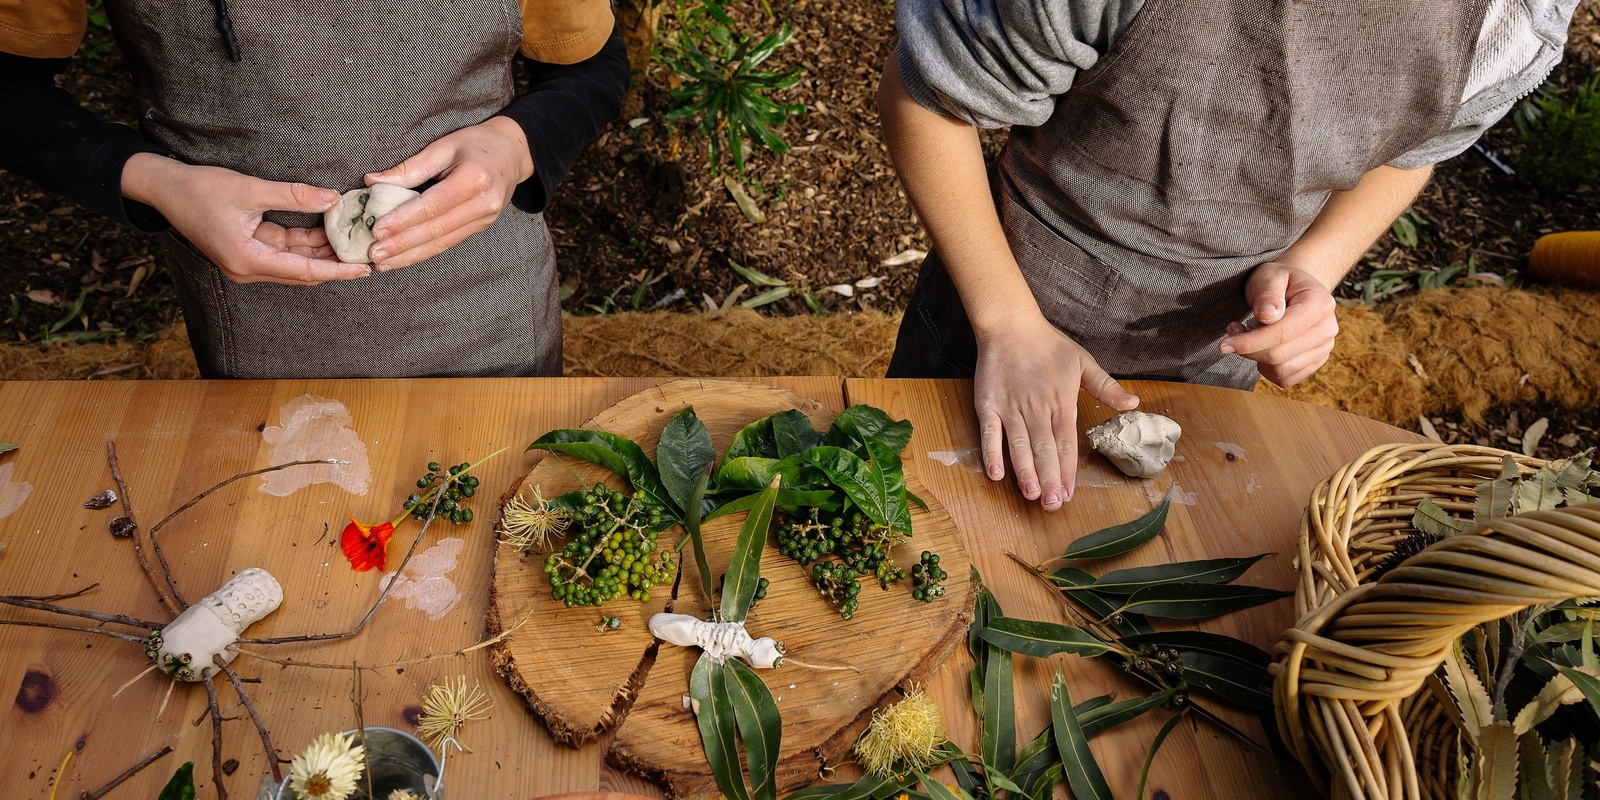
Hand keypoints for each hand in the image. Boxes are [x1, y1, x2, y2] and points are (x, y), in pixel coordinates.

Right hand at [121, 153, 366, 284]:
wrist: (165, 188)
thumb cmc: (200, 189)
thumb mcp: (250, 189)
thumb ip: (293, 196)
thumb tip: (331, 199)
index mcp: (247, 260)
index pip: (304, 270)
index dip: (338, 270)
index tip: (365, 270)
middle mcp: (248, 268)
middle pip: (303, 271)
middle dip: (336, 262)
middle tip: (369, 253)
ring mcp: (249, 261)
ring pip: (297, 261)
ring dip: (324, 251)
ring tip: (356, 240)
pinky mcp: (250, 250)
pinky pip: (286, 250)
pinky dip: (307, 242)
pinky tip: (331, 230)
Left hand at [364, 116, 533, 270]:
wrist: (513, 152)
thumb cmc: (476, 144)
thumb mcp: (444, 146)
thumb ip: (410, 167)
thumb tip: (372, 182)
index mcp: (474, 179)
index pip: (432, 206)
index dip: (403, 220)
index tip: (377, 230)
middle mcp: (483, 204)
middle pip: (436, 230)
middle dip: (402, 245)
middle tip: (374, 254)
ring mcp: (484, 219)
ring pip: (442, 243)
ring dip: (410, 255)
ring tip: (383, 263)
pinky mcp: (481, 227)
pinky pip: (449, 242)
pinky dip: (424, 252)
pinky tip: (404, 257)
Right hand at [975, 311, 1139, 510]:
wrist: (1010, 325)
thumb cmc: (1048, 344)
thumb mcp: (1083, 361)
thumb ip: (1106, 386)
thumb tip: (1134, 403)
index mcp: (1061, 401)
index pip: (1067, 442)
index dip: (1068, 469)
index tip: (1069, 493)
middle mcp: (1036, 409)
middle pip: (1044, 449)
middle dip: (1049, 478)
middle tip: (1053, 504)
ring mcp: (1010, 408)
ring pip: (1019, 446)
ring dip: (1025, 471)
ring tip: (1031, 494)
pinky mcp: (988, 405)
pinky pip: (990, 433)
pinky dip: (992, 453)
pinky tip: (996, 474)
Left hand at [1220, 261, 1338, 386]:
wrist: (1296, 289)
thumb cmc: (1279, 281)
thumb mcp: (1269, 276)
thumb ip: (1267, 293)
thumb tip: (1267, 316)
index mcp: (1320, 304)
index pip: (1282, 333)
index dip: (1250, 342)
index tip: (1224, 344)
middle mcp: (1327, 329)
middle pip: (1279, 355)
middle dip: (1248, 349)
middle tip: (1233, 332)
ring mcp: (1324, 348)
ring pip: (1281, 370)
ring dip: (1256, 359)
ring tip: (1248, 336)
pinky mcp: (1316, 362)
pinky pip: (1286, 379)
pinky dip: (1267, 369)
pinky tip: (1262, 349)